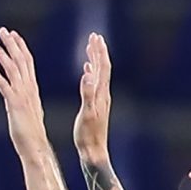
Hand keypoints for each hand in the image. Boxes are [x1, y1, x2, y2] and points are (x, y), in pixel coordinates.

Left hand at [0, 27, 50, 154]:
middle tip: (3, 30)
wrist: (36, 147)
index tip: (14, 35)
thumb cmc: (31, 133)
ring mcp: (22, 96)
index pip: (28, 63)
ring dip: (1, 54)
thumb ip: (23, 100)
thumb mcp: (27, 111)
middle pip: (21, 61)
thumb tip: (17, 95)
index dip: (21, 47)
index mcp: (32, 89)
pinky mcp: (14, 104)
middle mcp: (29, 89)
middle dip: (12, 44)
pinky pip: (4, 86)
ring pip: (12, 70)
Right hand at [72, 33, 114, 163]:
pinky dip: (91, 73)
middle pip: (103, 68)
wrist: (94, 152)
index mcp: (101, 94)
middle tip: (94, 36)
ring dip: (95, 60)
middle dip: (99, 51)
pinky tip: (87, 71)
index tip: (95, 37)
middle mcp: (103, 95)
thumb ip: (87, 93)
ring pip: (100, 75)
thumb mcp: (87, 113)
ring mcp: (101, 100)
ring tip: (90, 48)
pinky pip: (95, 84)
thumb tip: (88, 74)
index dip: (99, 52)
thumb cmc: (88, 135)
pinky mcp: (96, 105)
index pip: (103, 68)